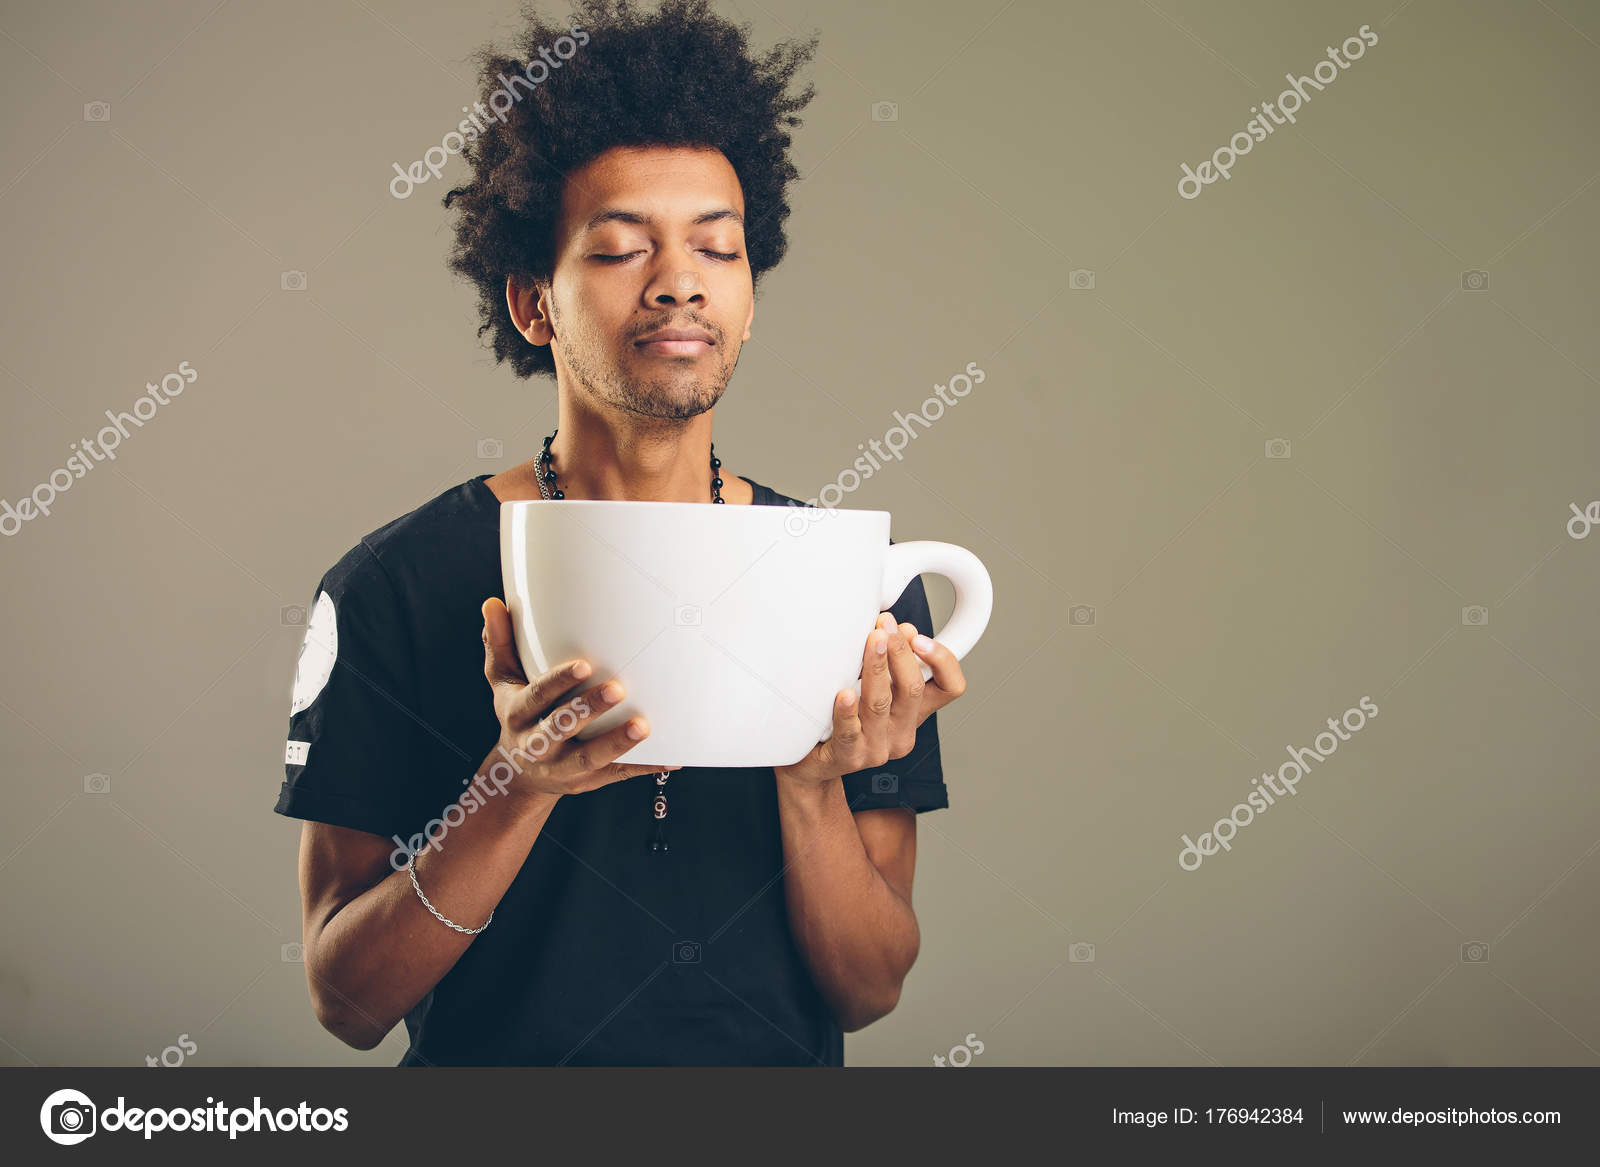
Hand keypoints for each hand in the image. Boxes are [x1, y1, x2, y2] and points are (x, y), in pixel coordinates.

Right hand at [480, 597, 677, 797]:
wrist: (518, 776)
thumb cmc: (520, 715)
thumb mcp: (503, 682)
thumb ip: (500, 644)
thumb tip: (492, 604)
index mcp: (518, 715)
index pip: (538, 697)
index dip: (558, 682)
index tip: (584, 665)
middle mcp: (537, 744)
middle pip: (561, 727)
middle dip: (589, 710)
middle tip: (618, 689)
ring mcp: (562, 767)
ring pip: (590, 758)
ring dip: (617, 743)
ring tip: (644, 726)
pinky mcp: (587, 782)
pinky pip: (618, 774)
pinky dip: (645, 767)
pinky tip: (672, 757)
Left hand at [775, 611, 967, 790]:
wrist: (815, 763)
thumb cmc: (843, 719)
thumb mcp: (873, 687)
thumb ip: (889, 662)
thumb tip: (901, 629)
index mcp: (915, 711)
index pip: (951, 687)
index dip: (943, 660)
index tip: (919, 637)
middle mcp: (902, 731)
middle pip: (913, 688)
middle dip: (899, 651)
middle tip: (884, 625)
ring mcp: (877, 747)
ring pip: (881, 704)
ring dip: (876, 667)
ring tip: (870, 640)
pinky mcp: (849, 757)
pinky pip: (850, 732)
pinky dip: (847, 711)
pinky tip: (844, 694)